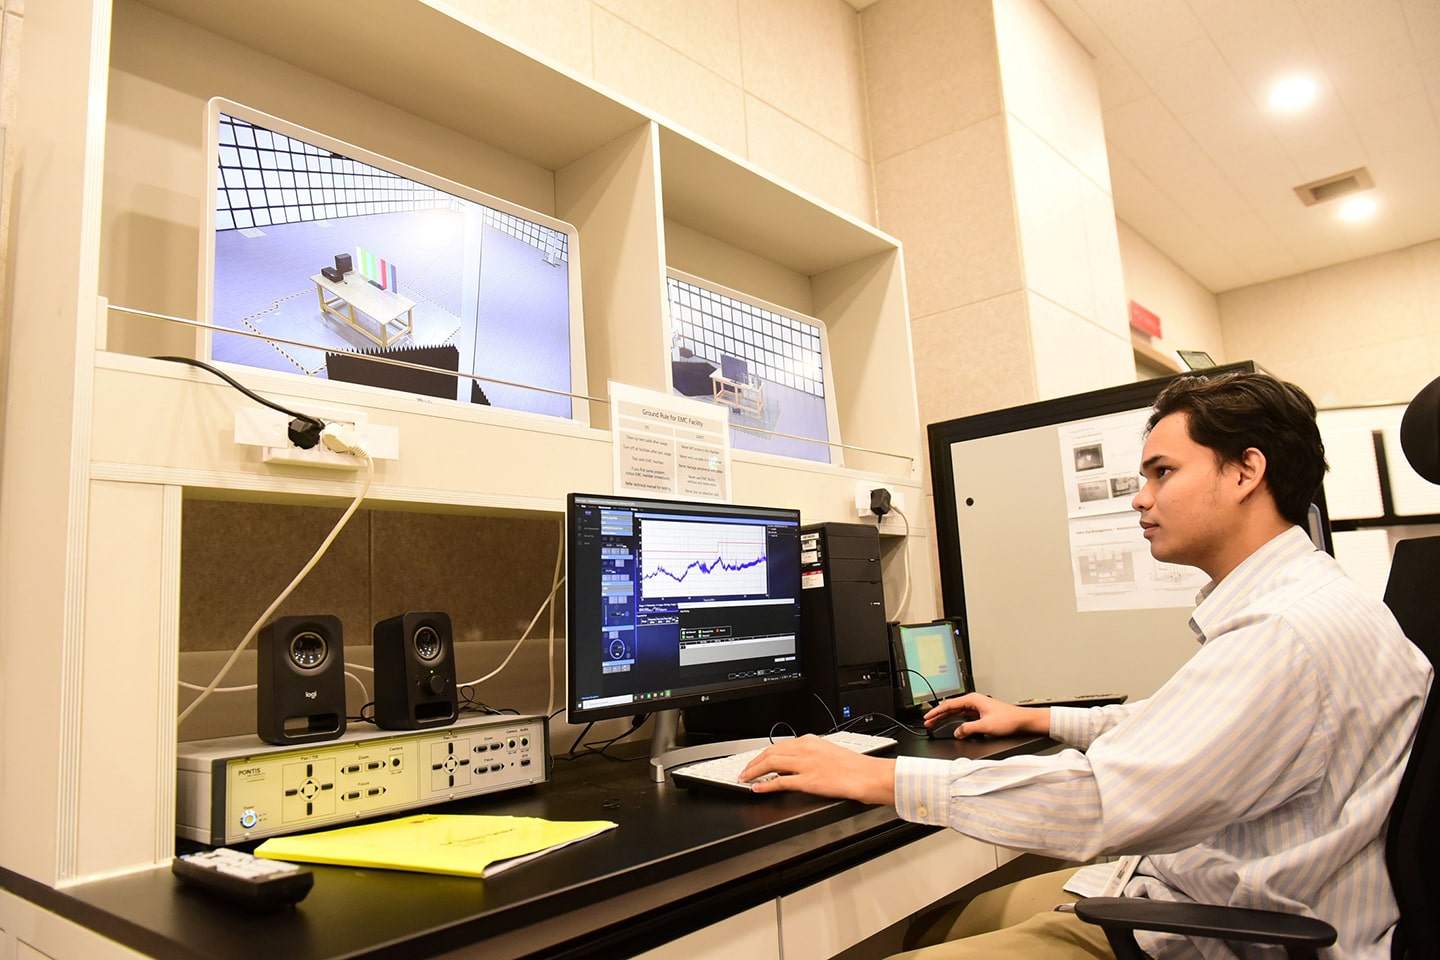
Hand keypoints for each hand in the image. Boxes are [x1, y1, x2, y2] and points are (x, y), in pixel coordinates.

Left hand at [738, 735, 895, 803]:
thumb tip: (795, 766)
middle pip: (770, 752)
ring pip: (771, 764)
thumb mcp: (830, 754)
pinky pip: (780, 782)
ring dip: (753, 771)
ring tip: (744, 778)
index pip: (779, 746)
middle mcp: (806, 749)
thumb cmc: (856, 768)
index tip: (755, 760)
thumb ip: (811, 756)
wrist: (870, 775)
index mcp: (811, 741)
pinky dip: (765, 784)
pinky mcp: (808, 780)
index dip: (763, 754)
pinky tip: (757, 788)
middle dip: (753, 762)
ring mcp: (806, 764)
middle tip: (743, 770)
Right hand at [923, 693, 1048, 738]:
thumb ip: (968, 729)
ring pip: (956, 712)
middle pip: (951, 708)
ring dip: (945, 718)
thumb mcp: (985, 726)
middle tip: (927, 722)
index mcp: (973, 700)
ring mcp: (977, 707)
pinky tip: (952, 726)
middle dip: (938, 715)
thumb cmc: (1008, 719)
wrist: (1022, 721)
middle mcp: (974, 702)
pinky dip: (956, 721)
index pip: (949, 705)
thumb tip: (957, 732)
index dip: (936, 712)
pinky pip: (963, 716)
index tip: (927, 717)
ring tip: (935, 723)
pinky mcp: (980, 714)